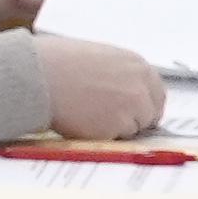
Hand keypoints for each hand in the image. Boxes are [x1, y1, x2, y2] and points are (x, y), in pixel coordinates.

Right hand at [33, 34, 165, 136]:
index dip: (144, 105)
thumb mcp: (98, 58)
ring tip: (89, 116)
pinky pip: (117, 140)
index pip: (156, 92)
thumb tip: (120, 91)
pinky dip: (104, 137)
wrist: (40, 74)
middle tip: (112, 122)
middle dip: (136, 120)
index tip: (135, 112)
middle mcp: (141, 85)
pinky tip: (84, 122)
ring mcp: (133, 107)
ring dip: (117, 129)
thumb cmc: (58, 62)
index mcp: (136, 64)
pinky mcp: (119, 127)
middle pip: (151, 113)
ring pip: (134, 129)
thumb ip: (117, 75)